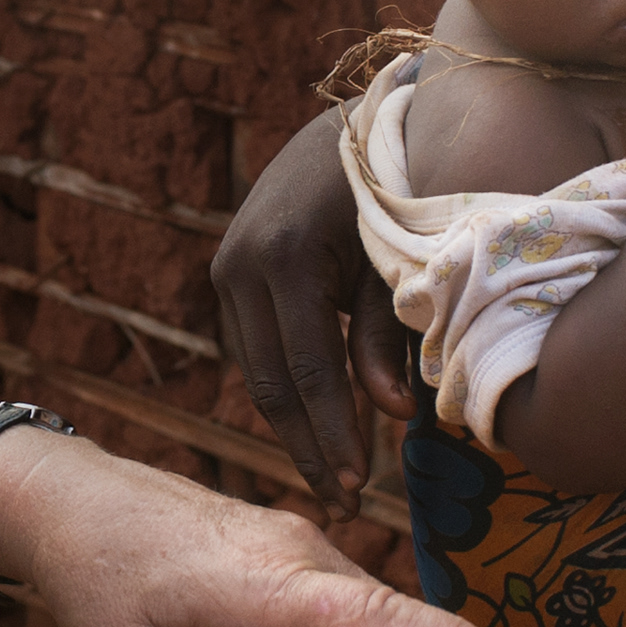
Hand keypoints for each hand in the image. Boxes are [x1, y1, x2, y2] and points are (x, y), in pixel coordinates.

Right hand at [212, 104, 409, 508]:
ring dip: (294, 427)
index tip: (356, 489)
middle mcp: (241, 262)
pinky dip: (284, 391)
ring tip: (333, 478)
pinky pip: (256, 349)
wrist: (353, 123)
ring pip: (256, 372)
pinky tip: (316, 426)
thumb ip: (390, 333)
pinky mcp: (230, 272)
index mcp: (287, 256)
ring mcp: (227, 266)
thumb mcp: (398, 257)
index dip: (332, 435)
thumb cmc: (393, 188)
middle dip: (307, 448)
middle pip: (269, 383)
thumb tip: (393, 414)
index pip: (308, 370)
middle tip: (343, 503)